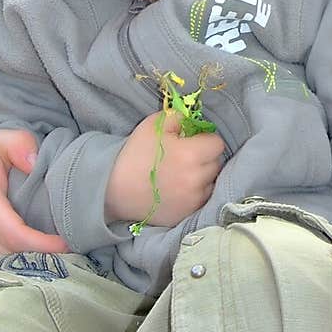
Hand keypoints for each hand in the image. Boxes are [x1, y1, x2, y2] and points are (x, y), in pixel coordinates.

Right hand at [0, 129, 67, 259]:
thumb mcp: (5, 141)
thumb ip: (17, 143)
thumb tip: (32, 163)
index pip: (10, 230)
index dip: (39, 242)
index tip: (66, 244)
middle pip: (5, 254)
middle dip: (37, 259)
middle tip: (67, 258)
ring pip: (0, 267)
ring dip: (28, 268)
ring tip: (56, 264)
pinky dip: (17, 271)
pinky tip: (38, 268)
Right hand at [105, 110, 224, 227]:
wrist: (113, 190)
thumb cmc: (135, 154)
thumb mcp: (153, 125)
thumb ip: (179, 117)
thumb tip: (194, 120)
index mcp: (191, 154)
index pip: (217, 144)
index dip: (206, 140)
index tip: (193, 142)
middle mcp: (197, 178)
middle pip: (216, 163)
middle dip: (205, 157)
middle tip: (186, 157)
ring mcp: (194, 199)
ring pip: (212, 182)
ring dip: (203, 177)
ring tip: (182, 174)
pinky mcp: (188, 214)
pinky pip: (203, 200)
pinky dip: (196, 194)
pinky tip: (180, 189)